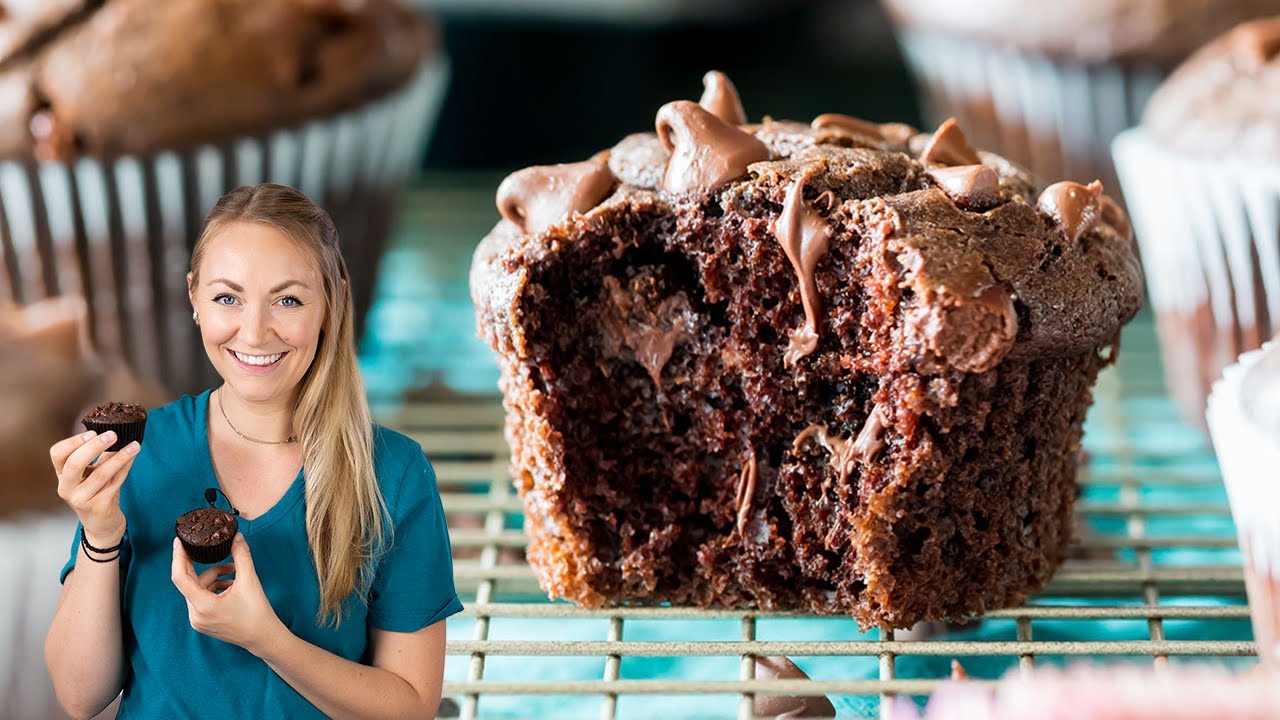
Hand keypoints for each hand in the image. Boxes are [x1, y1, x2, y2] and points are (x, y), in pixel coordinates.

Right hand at [50, 430, 139, 545]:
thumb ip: (99, 455)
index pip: (57, 454)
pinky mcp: (98, 507)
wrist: (102, 524)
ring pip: (100, 474)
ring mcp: (81, 499)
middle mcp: (67, 487)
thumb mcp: (92, 473)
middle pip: (74, 463)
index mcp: (62, 475)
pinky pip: (114, 483)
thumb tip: (116, 430)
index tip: (92, 432)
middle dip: (94, 447)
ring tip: (134, 445)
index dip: (73, 442)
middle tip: (113, 434)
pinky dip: (125, 469)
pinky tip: (133, 458)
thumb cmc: (97, 492)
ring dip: (119, 457)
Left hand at [171, 533, 286, 656]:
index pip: (180, 577)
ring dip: (213, 577)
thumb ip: (241, 555)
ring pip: (198, 589)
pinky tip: (231, 584)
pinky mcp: (203, 622)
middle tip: (208, 549)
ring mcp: (198, 621)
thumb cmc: (257, 613)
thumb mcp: (249, 580)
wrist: (264, 638)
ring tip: (234, 572)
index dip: (178, 557)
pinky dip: (214, 588)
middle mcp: (195, 615)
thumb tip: (235, 536)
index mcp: (203, 606)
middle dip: (205, 566)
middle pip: (190, 582)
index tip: (179, 542)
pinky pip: (201, 598)